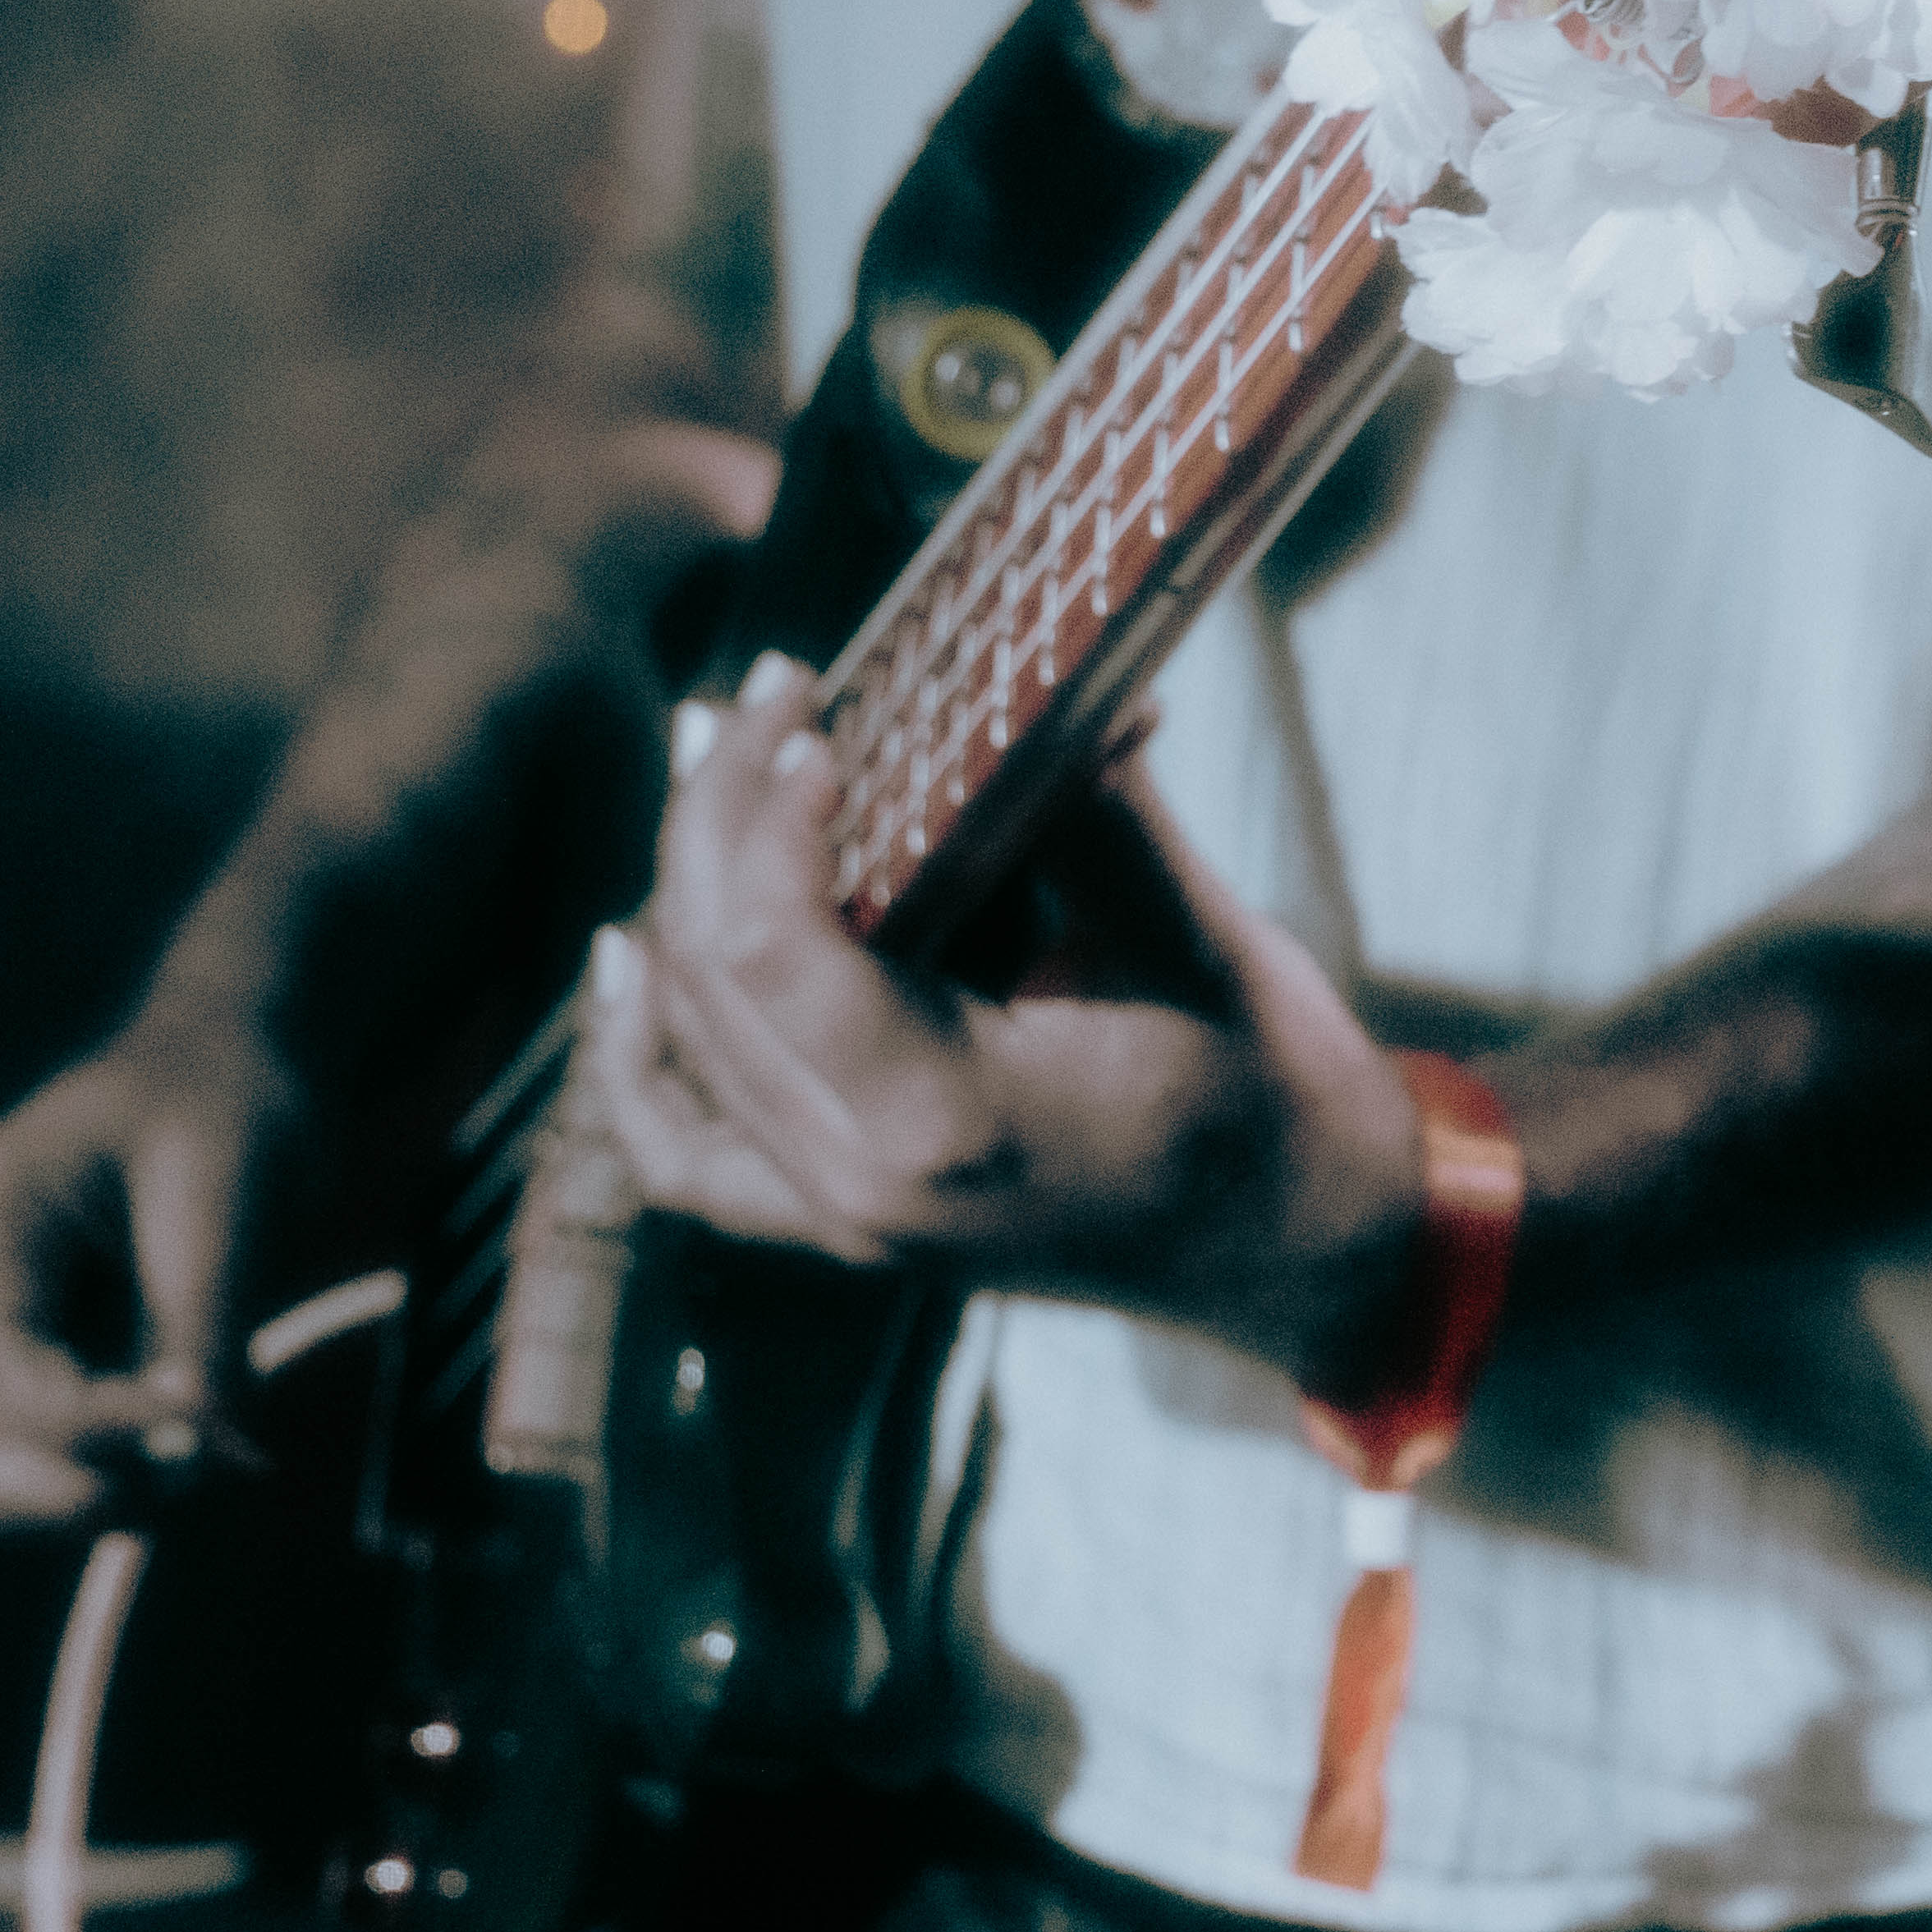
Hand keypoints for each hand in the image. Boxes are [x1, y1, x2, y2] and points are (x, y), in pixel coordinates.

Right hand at [0, 1018, 282, 1527]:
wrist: (228, 1064)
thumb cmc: (228, 1104)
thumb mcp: (227, 1200)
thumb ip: (207, 1326)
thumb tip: (215, 1451)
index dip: (87, 1426)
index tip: (198, 1433)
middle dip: (46, 1489)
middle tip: (164, 1499)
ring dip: (60, 1499)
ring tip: (178, 1483)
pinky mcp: (20, 1358)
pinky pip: (14, 1455)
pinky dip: (77, 1479)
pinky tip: (162, 1469)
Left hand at [596, 657, 1420, 1385]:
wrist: (1303, 1248)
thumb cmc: (1276, 1100)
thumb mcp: (1198, 942)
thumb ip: (1092, 820)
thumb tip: (1021, 683)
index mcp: (952, 1121)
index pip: (775, 950)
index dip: (765, 812)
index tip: (810, 710)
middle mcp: (864, 1186)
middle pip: (709, 977)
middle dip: (718, 814)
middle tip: (763, 692)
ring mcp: (842, 1217)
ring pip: (685, 1038)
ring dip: (682, 888)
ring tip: (715, 761)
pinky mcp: (844, 1216)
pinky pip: (687, 1146)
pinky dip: (638, 1053)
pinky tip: (628, 956)